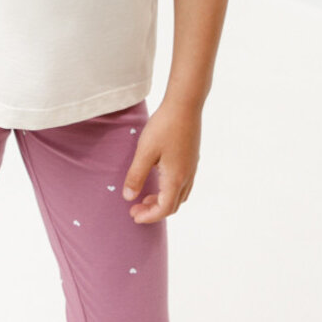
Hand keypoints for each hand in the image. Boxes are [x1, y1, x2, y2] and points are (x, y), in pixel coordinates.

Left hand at [121, 98, 200, 222]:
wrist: (185, 105)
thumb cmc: (164, 127)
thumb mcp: (145, 152)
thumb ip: (136, 176)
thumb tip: (129, 197)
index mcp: (175, 178)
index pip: (164, 209)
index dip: (148, 216)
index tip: (133, 215)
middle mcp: (187, 176)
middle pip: (173, 205)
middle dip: (154, 211)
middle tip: (136, 208)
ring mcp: (192, 167)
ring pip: (180, 195)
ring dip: (163, 201)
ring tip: (146, 196)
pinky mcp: (192, 158)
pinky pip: (184, 184)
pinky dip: (170, 190)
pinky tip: (159, 179)